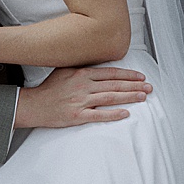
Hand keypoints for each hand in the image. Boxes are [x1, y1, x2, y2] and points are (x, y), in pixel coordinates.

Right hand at [14, 67, 152, 128]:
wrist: (34, 105)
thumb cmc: (49, 88)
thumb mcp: (65, 71)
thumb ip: (82, 68)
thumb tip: (99, 67)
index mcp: (82, 73)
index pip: (110, 73)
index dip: (128, 75)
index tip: (140, 77)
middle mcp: (83, 85)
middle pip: (114, 85)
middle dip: (135, 86)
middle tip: (149, 87)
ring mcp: (81, 101)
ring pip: (111, 97)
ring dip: (129, 97)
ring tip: (143, 97)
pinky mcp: (78, 115)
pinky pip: (100, 115)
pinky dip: (114, 114)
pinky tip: (126, 113)